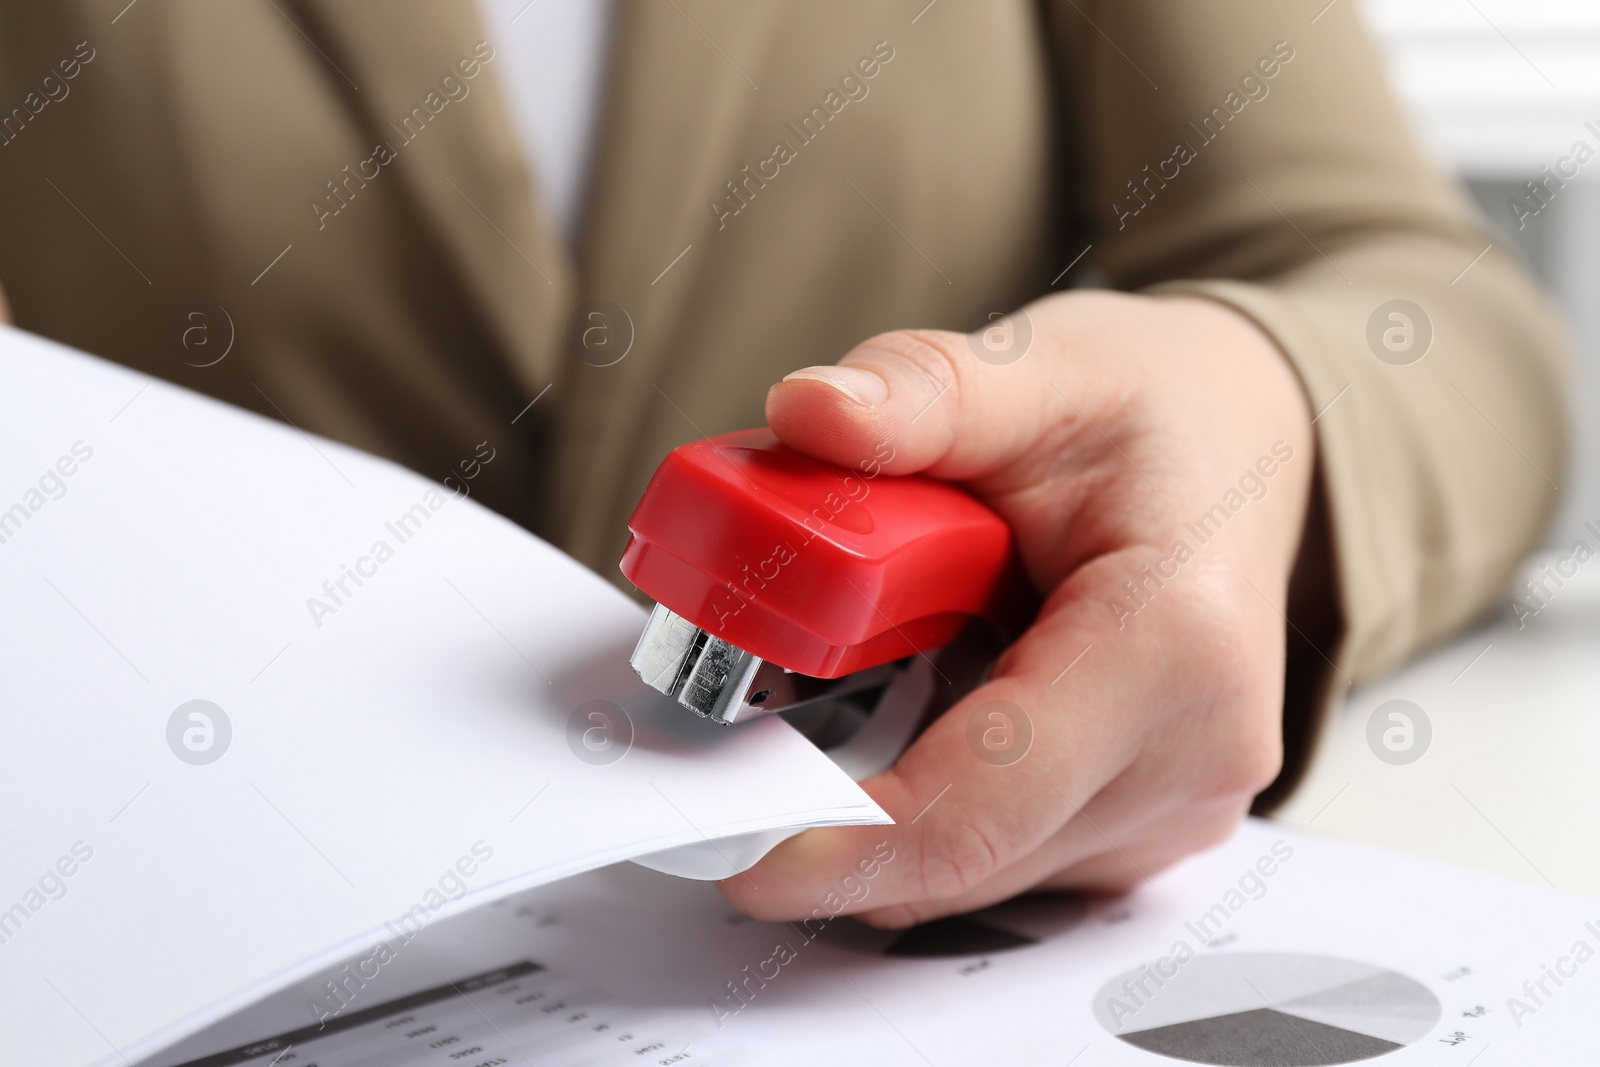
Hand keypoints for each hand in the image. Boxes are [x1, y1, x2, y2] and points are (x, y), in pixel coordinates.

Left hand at [719, 289, 1314, 926]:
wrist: (1240, 444)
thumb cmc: (1154, 412)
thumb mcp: (1041, 367)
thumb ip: (924, 390)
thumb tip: (811, 409)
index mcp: (1174, 647)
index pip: (982, 805)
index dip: (843, 843)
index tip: (727, 838)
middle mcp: (1192, 758)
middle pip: (962, 856)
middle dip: (829, 813)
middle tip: (737, 729)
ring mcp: (1173, 810)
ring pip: (970, 872)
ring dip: (877, 804)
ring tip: (846, 674)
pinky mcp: (1139, 829)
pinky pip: (998, 858)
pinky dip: (925, 804)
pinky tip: (908, 709)